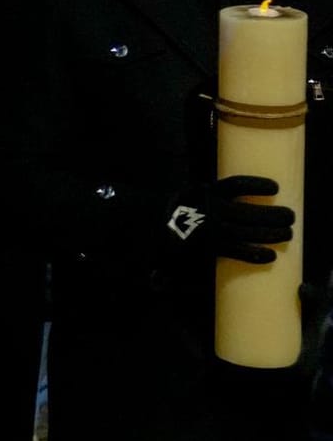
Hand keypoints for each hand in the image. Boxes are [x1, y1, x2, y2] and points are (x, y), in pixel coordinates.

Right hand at [170, 175, 293, 263]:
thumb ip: (215, 194)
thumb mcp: (192, 194)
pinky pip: (239, 251)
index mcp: (207, 192)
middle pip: (250, 212)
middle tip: (290, 216)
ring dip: (273, 234)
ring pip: (249, 232)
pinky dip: (257, 254)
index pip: (237, 185)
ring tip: (287, 233)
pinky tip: (271, 255)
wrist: (152, 231)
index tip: (276, 187)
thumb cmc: (180, 213)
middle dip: (274, 215)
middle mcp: (210, 210)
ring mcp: (210, 229)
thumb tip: (245, 193)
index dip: (258, 186)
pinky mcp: (210, 247)